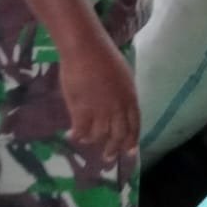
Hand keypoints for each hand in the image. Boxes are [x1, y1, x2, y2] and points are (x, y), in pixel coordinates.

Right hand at [59, 37, 139, 161]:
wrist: (85, 48)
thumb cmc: (104, 56)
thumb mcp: (123, 75)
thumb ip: (122, 94)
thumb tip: (120, 108)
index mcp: (130, 97)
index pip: (134, 125)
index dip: (132, 140)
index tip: (129, 152)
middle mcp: (118, 108)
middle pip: (118, 135)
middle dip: (113, 149)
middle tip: (107, 158)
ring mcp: (100, 110)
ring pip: (99, 135)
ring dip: (92, 141)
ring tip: (86, 141)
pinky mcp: (82, 110)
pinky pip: (81, 130)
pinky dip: (76, 135)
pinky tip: (71, 136)